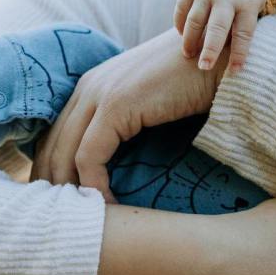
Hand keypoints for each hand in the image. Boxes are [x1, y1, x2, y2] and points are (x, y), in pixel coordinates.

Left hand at [29, 29, 225, 200]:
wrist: (221, 57)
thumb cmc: (198, 80)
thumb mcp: (154, 99)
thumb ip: (133, 117)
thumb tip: (126, 156)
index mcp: (95, 83)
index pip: (58, 132)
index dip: (55, 167)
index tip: (66, 199)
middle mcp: (89, 85)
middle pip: (54, 143)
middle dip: (54, 183)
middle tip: (65, 218)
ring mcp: (100, 93)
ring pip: (65, 153)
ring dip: (72, 189)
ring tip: (84, 218)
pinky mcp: (116, 106)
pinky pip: (90, 156)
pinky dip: (94, 185)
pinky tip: (108, 204)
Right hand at [174, 0, 268, 72]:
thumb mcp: (256, 5)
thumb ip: (246, 27)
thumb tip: (236, 59)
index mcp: (247, 4)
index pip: (244, 33)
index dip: (240, 53)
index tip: (235, 71)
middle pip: (216, 27)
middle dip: (210, 49)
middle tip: (203, 67)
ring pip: (194, 20)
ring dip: (189, 40)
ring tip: (188, 55)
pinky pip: (181, 9)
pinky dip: (180, 25)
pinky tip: (182, 37)